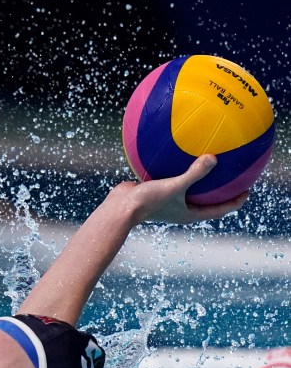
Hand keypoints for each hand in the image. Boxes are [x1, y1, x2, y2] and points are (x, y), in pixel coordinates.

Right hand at [117, 154, 248, 224]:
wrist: (119, 208)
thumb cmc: (148, 202)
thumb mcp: (174, 186)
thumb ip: (194, 173)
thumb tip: (213, 158)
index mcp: (189, 214)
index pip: (220, 210)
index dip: (236, 201)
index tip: (247, 189)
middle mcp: (180, 209)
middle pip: (207, 201)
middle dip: (221, 191)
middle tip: (234, 176)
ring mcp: (168, 201)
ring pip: (188, 190)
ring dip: (198, 180)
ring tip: (207, 162)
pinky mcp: (156, 191)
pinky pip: (171, 179)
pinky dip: (177, 169)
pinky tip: (177, 154)